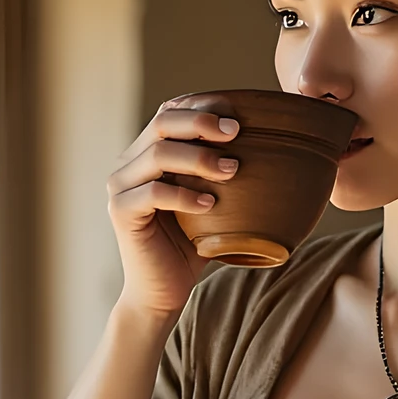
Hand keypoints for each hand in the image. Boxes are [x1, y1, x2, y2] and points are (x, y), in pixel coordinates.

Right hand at [105, 102, 242, 323]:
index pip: (170, 112)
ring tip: (232, 171)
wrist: (163, 291)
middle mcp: (129, 163)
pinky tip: (211, 205)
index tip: (238, 117)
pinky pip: (154, 193)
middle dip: (201, 123)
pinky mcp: (121, 212)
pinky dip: (185, 195)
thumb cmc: (192, 245)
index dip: (201, 107)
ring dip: (199, 158)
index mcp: (147, 153)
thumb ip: (224, 171)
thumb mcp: (213, 200)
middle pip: (161, 123)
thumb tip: (277, 147)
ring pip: (158, 154)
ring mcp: (120, 186)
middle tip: (236, 132)